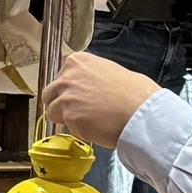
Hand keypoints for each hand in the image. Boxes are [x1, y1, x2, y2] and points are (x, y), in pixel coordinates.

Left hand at [42, 51, 160, 148]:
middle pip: (50, 94)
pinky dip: (79, 131)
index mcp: (77, 61)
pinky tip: (96, 128)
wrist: (142, 113)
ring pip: (53, 113)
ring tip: (90, 121)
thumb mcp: (110, 70)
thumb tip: (88, 85)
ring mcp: (66, 98)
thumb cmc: (135, 93)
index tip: (79, 96)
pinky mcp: (70, 118)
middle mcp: (67, 77)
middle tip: (81, 111)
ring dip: (67, 119)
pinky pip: (68, 128)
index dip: (68, 89)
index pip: (60, 77)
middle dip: (61, 103)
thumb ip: (91, 76)